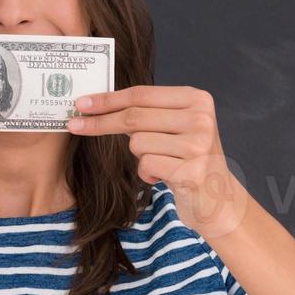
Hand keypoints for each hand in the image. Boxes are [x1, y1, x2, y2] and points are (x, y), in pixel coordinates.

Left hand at [66, 84, 251, 237]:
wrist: (218, 200)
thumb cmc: (188, 160)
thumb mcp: (175, 128)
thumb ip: (148, 113)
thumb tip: (96, 104)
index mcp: (197, 99)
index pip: (141, 94)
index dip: (108, 99)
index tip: (81, 104)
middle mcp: (201, 118)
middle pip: (135, 116)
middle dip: (101, 122)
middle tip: (75, 125)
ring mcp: (198, 145)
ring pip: (137, 143)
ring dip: (140, 156)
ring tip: (161, 163)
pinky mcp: (191, 172)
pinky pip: (146, 165)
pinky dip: (147, 174)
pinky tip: (166, 178)